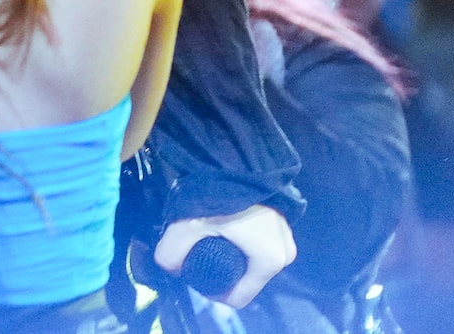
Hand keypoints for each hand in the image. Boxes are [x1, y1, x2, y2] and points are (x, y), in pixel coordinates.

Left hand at [155, 204, 295, 311]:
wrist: (238, 157)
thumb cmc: (219, 195)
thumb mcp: (188, 224)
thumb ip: (171, 252)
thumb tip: (167, 267)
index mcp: (269, 262)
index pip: (239, 297)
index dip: (213, 292)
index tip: (195, 275)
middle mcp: (284, 255)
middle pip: (245, 278)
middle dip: (222, 272)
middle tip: (199, 254)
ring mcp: (286, 238)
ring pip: (252, 261)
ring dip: (231, 255)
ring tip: (209, 238)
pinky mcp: (282, 223)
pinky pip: (259, 245)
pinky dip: (241, 243)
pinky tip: (223, 228)